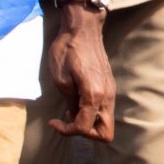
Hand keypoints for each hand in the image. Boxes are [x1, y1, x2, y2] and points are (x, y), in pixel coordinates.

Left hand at [47, 10, 115, 141]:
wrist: (83, 30)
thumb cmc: (67, 51)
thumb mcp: (60, 79)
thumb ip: (69, 102)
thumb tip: (74, 116)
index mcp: (93, 95)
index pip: (84, 128)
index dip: (67, 131)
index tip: (53, 122)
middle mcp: (106, 96)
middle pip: (105, 134)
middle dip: (86, 134)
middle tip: (69, 123)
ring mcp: (110, 91)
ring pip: (105, 122)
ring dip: (88, 123)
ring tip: (70, 111)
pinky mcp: (109, 86)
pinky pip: (104, 109)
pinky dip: (91, 112)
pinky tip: (77, 100)